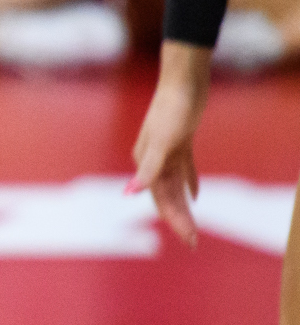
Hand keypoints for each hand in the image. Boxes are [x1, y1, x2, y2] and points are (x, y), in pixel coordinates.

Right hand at [131, 41, 211, 245]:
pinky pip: (184, 170)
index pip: (160, 199)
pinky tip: (195, 196)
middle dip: (179, 220)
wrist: (184, 82)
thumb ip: (148, 168)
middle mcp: (153, 160)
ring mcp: (166, 152)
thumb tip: (129, 193)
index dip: (175, 221)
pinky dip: (189, 184)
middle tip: (193, 242)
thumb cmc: (173, 109)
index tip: (190, 240)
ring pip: (174, 187)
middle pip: (167, 198)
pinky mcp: (180, 142)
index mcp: (146, 162)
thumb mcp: (163, 141)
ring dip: (183, 207)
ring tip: (192, 226)